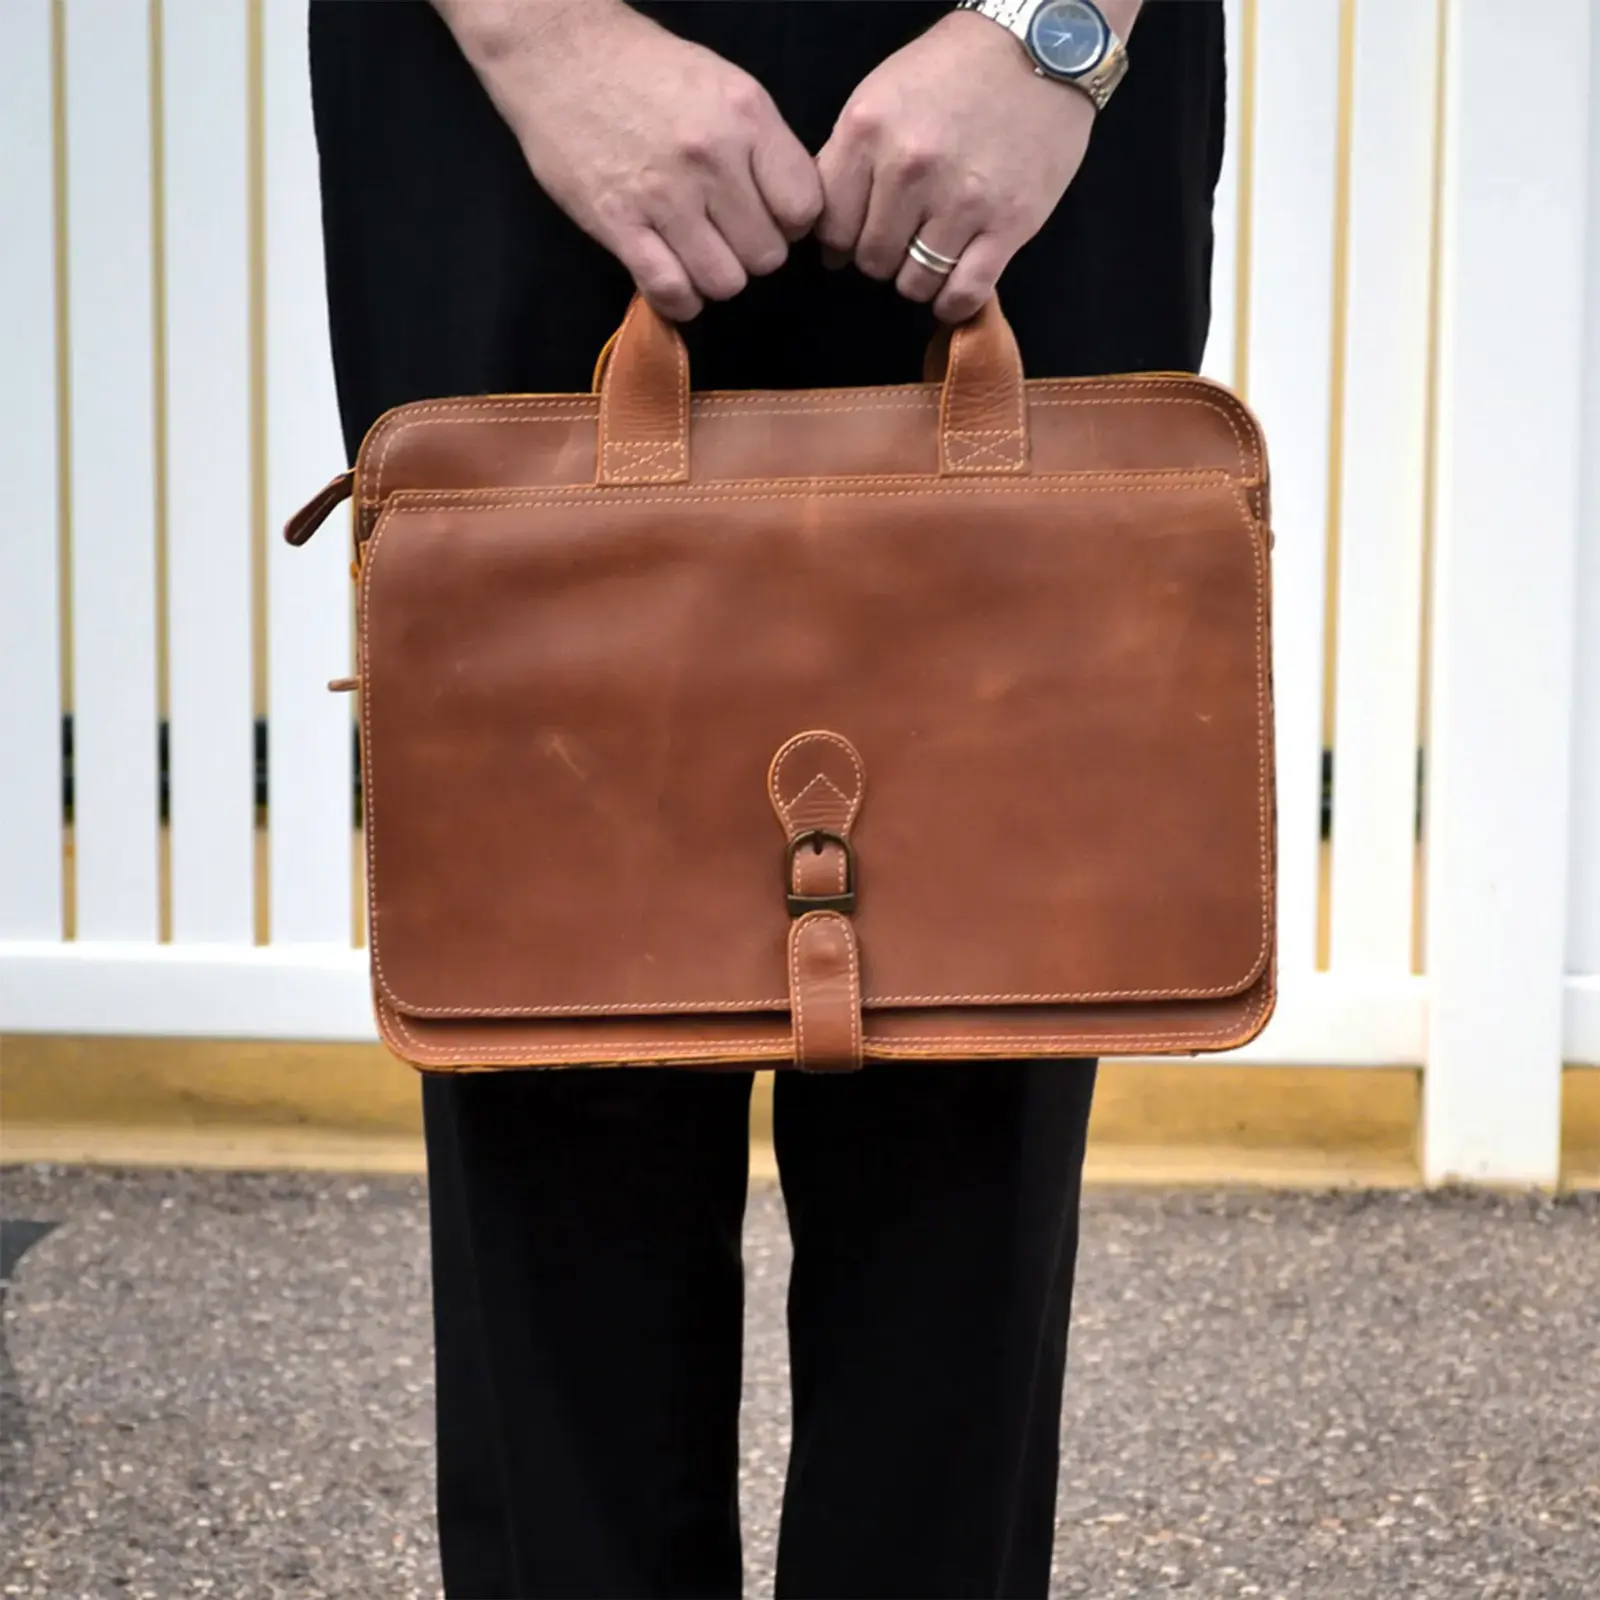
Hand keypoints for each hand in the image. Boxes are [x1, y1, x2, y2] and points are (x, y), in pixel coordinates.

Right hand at [433, 0, 821, 319]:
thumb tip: (789, 209)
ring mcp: (664, 194)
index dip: (791, 223)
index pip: (804, 208)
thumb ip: (761, 147)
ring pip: (725, 282)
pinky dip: (679, 300)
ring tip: (695, 253)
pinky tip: (674, 281)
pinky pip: (670, 290)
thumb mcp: (723, 86)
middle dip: (750, 252)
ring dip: (714, 277)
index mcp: (746, 116)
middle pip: (766, 255)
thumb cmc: (646, 70)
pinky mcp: (619, 223)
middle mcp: (711, 157)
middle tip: (724, 233)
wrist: (559, 53)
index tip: (767, 215)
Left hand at [815, 11, 1096, 322]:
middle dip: (881, 257)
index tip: (859, 236)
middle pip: (871, 259)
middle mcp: (909, 168)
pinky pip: (963, 294)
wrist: (1041, 48)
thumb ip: (847, 163)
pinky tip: (951, 290)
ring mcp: (960, 200)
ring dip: (918, 278)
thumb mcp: (880, 97)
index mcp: (867, 132)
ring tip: (932, 252)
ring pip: (913, 283)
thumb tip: (829, 247)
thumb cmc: (954, 73)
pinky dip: (952, 303)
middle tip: (904, 237)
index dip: (841, 241)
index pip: (830, 226)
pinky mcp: (1008, 225)